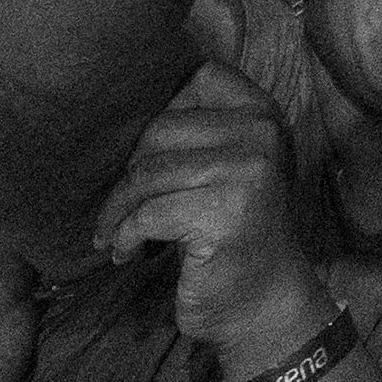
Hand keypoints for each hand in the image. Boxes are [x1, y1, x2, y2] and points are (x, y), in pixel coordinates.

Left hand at [94, 65, 328, 374]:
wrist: (265, 305)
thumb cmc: (235, 234)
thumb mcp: (230, 166)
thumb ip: (199, 130)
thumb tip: (120, 103)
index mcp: (263, 114)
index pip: (199, 76)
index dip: (160, 111)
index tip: (147, 156)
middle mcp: (261, 134)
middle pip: (159, 129)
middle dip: (127, 174)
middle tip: (119, 208)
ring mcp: (247, 171)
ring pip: (146, 174)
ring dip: (118, 211)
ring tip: (116, 234)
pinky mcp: (223, 213)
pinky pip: (147, 213)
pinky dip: (126, 236)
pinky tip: (129, 253)